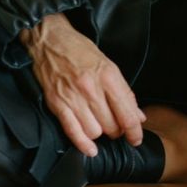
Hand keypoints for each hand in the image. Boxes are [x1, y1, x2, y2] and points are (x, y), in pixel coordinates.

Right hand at [19, 13, 145, 155]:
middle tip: (115, 126)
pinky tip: (90, 148)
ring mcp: (73, 97)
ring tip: (100, 125)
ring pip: (94, 132)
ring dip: (100, 134)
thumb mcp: (107, 64)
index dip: (135, 131)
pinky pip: (73, 131)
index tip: (136, 137)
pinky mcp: (57, 103)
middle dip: (117, 131)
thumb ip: (123, 92)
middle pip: (111, 126)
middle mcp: (91, 88)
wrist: (49, 39)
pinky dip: (83, 144)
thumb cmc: (78, 49)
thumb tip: (137, 116)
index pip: (127, 113)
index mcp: (108, 75)